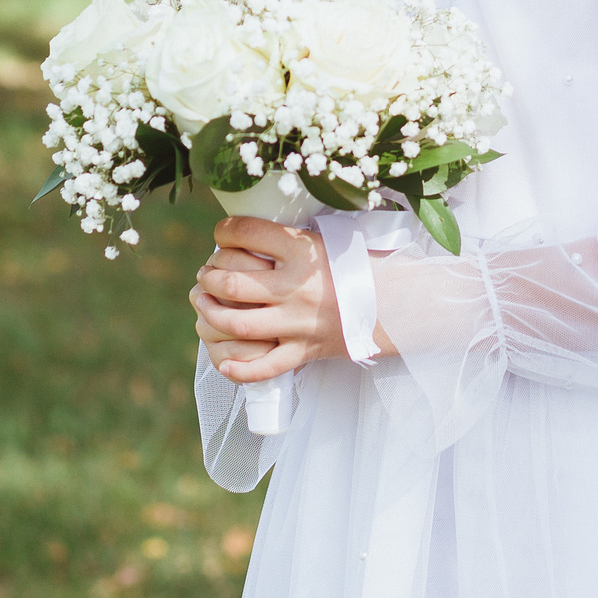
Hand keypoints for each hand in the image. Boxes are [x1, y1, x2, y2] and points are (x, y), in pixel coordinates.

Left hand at [189, 217, 342, 383]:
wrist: (394, 303)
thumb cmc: (356, 266)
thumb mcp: (326, 239)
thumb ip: (288, 236)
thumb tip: (246, 229)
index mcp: (304, 252)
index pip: (248, 234)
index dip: (225, 231)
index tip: (221, 233)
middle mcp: (297, 288)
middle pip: (233, 283)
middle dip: (209, 276)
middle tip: (205, 273)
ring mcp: (298, 323)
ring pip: (238, 323)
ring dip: (211, 313)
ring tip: (203, 302)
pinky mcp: (304, 350)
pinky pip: (264, 367)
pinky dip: (239, 368)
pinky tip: (224, 360)